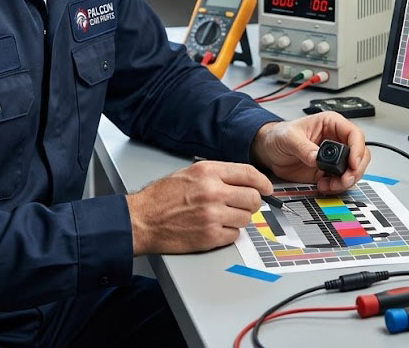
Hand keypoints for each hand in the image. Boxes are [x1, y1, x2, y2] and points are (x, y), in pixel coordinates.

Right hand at [126, 160, 272, 255]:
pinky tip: (215, 228)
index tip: (267, 188)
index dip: (263, 182)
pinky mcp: (210, 236)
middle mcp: (213, 191)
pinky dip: (228, 233)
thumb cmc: (162, 197)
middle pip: (253, 198)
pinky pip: (234, 235)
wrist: (142, 219)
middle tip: (243, 205)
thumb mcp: (189, 173)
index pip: (249, 174)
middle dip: (251, 203)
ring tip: (222, 217)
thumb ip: (217, 175)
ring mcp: (212, 215)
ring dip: (239, 219)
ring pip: (246, 218)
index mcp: (208, 172)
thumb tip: (243, 181)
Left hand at [250, 112, 369, 193]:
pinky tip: (324, 186)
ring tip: (330, 185)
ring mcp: (333, 157)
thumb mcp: (288, 137)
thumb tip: (317, 157)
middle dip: (355, 169)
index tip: (353, 163)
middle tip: (345, 179)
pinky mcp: (327, 171)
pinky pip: (341, 181)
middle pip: (360, 154)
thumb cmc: (279, 135)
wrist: (268, 151)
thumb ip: (303, 147)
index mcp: (330, 124)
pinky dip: (336, 187)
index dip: (357, 149)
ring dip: (346, 180)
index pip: (354, 134)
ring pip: (353, 170)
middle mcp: (336, 140)